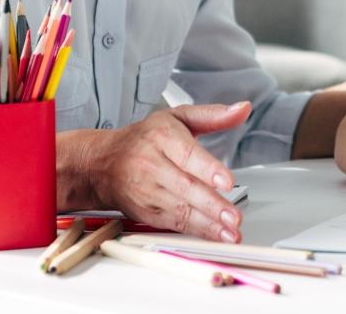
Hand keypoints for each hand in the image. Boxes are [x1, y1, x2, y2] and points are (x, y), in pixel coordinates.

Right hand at [86, 102, 251, 240]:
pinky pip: (173, 224)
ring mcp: (147, 191)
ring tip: (229, 232)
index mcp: (162, 137)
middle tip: (233, 216)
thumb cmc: (145, 138)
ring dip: (207, 224)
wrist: (103, 163)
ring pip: (179, 209)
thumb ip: (213, 115)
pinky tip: (214, 236)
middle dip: (211, 205)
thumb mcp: (177, 117)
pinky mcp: (146, 212)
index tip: (227, 181)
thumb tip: (243, 109)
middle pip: (185, 187)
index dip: (208, 169)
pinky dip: (195, 232)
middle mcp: (152, 165)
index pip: (187, 154)